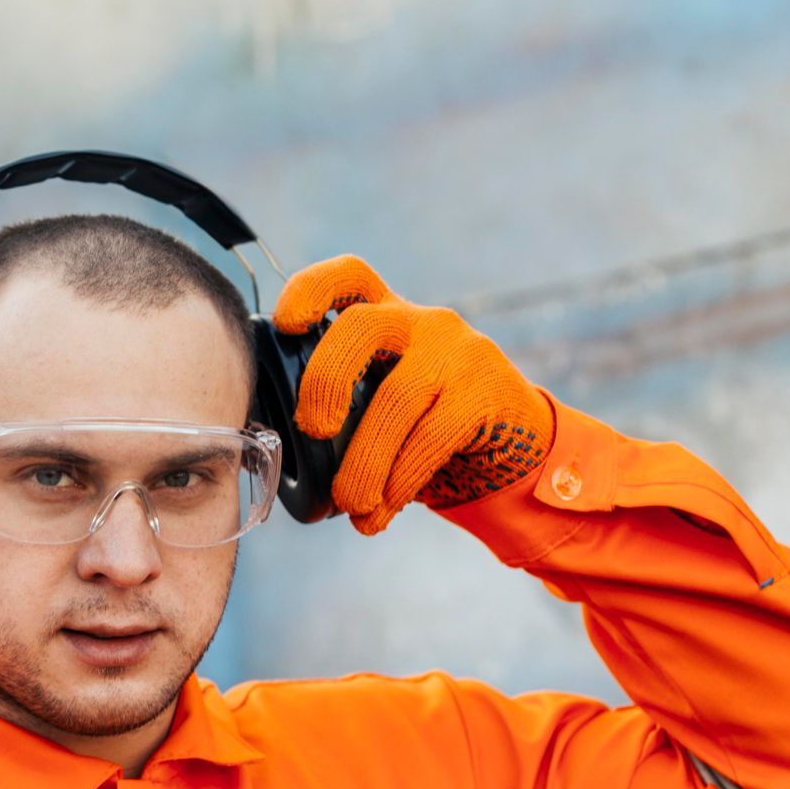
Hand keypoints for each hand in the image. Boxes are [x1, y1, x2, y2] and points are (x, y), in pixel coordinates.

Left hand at [273, 255, 554, 535]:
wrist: (513, 440)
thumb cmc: (422, 421)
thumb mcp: (380, 397)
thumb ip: (339, 406)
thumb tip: (276, 456)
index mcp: (384, 316)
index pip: (349, 278)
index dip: (310, 289)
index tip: (286, 324)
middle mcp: (419, 323)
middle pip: (361, 327)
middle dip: (324, 381)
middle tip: (312, 431)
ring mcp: (457, 352)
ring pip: (397, 397)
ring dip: (364, 461)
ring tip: (350, 503)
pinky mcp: (485, 391)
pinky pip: (432, 436)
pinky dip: (399, 480)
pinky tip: (382, 510)